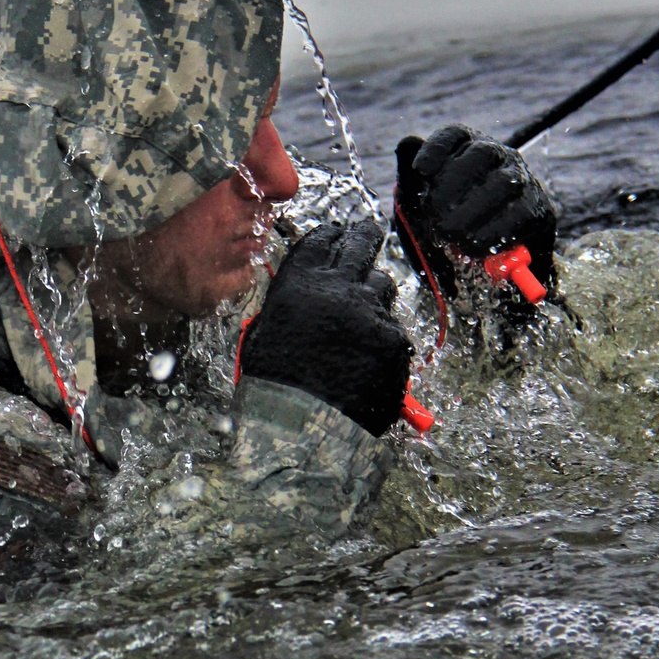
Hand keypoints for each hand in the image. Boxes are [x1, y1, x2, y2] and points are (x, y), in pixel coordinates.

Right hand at [240, 219, 412, 437]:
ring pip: (381, 284)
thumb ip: (288, 303)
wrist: (302, 427)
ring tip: (363, 314)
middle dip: (364, 236)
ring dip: (373, 292)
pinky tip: (368, 356)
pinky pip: (392, 326)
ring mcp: (369, 312)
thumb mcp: (265, 332)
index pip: (321, 240)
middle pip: (359, 246)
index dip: (332, 234)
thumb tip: (303, 292)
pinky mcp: (393, 339)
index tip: (339, 232)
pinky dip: (383, 336)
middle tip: (368, 232)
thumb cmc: (274, 386)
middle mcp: (336, 288)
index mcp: (299, 284)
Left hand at [394, 126, 556, 298]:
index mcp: (467, 150)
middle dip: (453, 185)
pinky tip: (474, 247)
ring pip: (504, 183)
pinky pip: (521, 215)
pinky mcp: (539, 209)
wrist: (487, 266)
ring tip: (452, 237)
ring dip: (473, 212)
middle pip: (481, 153)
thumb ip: (410, 176)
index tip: (420, 171)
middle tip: (435, 218)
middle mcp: (499, 157)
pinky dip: (493, 233)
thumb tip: (407, 142)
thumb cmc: (447, 226)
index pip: (454, 135)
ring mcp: (522, 181)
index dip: (436, 149)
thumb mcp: (420, 205)